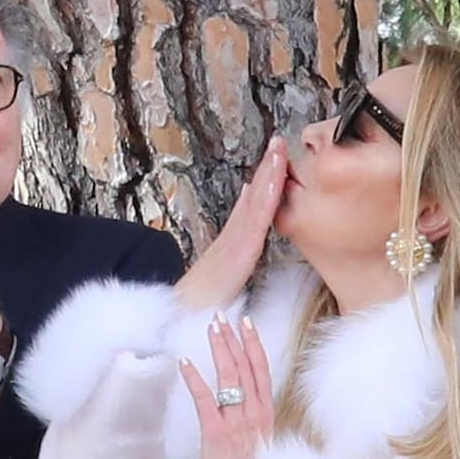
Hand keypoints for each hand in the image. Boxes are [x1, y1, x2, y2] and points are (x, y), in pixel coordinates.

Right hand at [172, 141, 293, 309]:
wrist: (181, 317)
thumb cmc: (203, 304)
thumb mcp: (224, 278)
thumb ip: (236, 261)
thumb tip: (247, 245)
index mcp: (232, 241)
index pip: (251, 204)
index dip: (264, 179)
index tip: (274, 157)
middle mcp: (232, 234)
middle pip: (253, 194)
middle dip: (267, 167)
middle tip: (278, 141)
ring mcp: (235, 240)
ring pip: (255, 201)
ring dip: (268, 173)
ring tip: (278, 148)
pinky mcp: (240, 251)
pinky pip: (256, 221)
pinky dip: (265, 198)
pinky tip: (274, 181)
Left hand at [186, 311, 280, 458]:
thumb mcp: (256, 450)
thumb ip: (252, 429)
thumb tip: (244, 417)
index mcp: (265, 418)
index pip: (261, 374)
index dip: (253, 348)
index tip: (247, 325)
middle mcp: (255, 416)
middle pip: (247, 369)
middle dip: (234, 340)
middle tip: (223, 316)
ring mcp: (237, 425)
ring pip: (231, 378)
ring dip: (220, 350)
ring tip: (211, 327)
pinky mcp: (217, 436)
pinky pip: (206, 402)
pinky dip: (196, 381)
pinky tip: (186, 363)